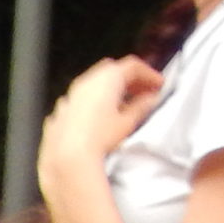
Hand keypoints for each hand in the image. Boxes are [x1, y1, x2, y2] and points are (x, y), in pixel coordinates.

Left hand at [39, 57, 165, 179]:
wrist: (68, 156)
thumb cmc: (96, 138)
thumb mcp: (128, 121)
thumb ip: (142, 106)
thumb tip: (150, 100)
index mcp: (108, 79)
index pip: (133, 66)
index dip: (149, 74)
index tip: (158, 84)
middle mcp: (89, 81)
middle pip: (114, 70)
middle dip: (131, 79)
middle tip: (144, 91)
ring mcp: (74, 93)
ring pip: (97, 82)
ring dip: (113, 89)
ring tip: (125, 105)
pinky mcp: (64, 108)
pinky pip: (84, 97)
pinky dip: (96, 100)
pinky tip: (102, 115)